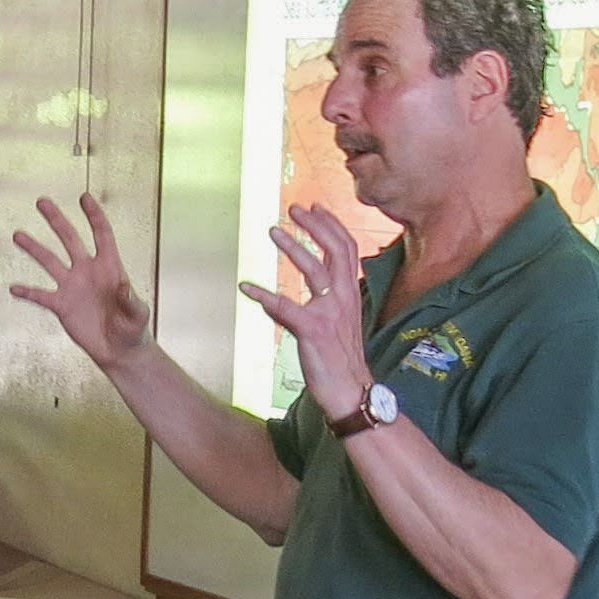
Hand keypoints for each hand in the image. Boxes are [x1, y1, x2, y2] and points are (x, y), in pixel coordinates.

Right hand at [10, 192, 151, 368]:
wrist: (119, 350)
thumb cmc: (134, 329)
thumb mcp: (139, 315)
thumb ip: (132, 301)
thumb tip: (124, 287)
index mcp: (110, 267)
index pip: (101, 234)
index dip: (94, 216)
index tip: (84, 198)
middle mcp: (87, 271)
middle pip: (70, 239)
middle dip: (56, 220)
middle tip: (42, 201)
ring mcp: (72, 286)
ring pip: (50, 262)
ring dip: (34, 248)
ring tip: (18, 235)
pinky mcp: (61, 305)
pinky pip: (40, 296)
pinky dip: (27, 292)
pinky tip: (13, 288)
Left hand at [240, 203, 371, 415]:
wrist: (351, 391)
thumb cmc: (341, 359)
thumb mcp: (340, 323)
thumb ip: (327, 303)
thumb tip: (304, 294)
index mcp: (351, 294)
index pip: (347, 249)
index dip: (331, 225)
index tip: (314, 207)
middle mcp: (345, 298)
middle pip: (335, 249)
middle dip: (315, 225)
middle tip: (294, 208)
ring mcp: (330, 312)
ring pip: (314, 269)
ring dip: (293, 247)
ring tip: (273, 231)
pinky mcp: (313, 330)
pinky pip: (286, 307)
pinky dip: (264, 295)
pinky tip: (247, 287)